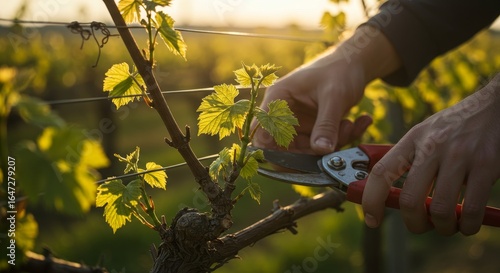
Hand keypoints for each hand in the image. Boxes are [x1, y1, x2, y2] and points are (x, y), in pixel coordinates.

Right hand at [253, 26, 400, 154]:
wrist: (354, 64)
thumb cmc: (339, 70)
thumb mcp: (334, 96)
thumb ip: (326, 124)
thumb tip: (321, 151)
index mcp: (278, 98)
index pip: (262, 130)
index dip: (273, 148)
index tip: (299, 154)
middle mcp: (284, 113)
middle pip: (286, 146)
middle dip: (314, 148)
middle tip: (339, 136)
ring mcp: (298, 123)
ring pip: (308, 149)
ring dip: (333, 142)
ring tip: (352, 124)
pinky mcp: (313, 129)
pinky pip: (324, 145)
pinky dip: (343, 138)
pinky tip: (359, 122)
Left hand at [362, 74, 499, 234]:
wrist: (496, 105)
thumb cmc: (458, 125)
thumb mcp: (426, 133)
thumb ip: (410, 159)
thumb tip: (392, 196)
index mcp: (413, 139)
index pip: (382, 173)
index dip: (371, 200)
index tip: (371, 219)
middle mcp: (432, 147)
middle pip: (410, 200)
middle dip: (414, 224)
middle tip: (423, 226)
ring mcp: (459, 156)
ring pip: (440, 210)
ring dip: (443, 227)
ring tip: (449, 225)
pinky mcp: (486, 165)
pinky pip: (472, 209)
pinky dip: (469, 225)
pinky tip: (469, 222)